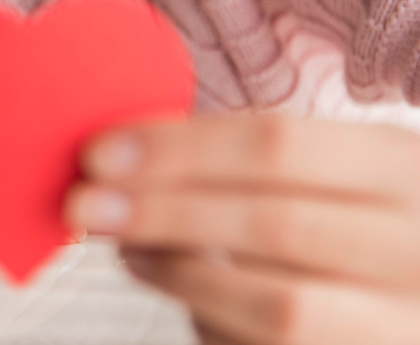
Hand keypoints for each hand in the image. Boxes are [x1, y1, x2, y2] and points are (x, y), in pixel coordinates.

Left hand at [63, 114, 419, 344]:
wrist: (410, 293)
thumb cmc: (354, 219)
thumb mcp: (333, 170)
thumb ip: (250, 157)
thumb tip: (125, 150)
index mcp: (401, 167)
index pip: (277, 145)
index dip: (177, 150)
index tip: (98, 154)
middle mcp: (417, 247)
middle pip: (269, 224)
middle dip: (161, 212)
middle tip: (83, 206)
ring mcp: (402, 325)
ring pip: (275, 306)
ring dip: (178, 274)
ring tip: (128, 249)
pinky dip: (210, 323)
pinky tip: (186, 296)